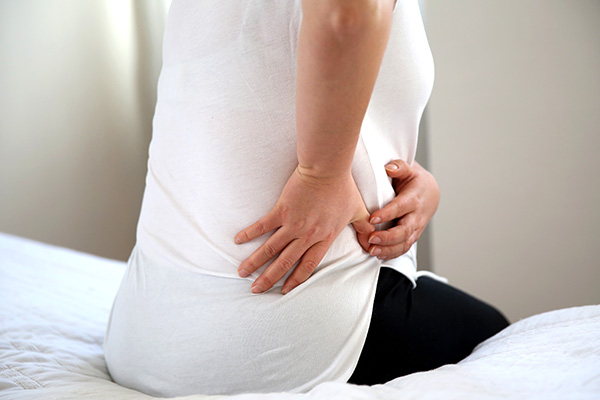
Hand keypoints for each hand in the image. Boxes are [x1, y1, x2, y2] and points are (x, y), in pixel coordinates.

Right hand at [235, 166, 373, 293]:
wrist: (328, 168)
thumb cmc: (343, 187)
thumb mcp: (358, 210)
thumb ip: (365, 228)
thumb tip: (373, 241)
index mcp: (324, 238)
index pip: (308, 265)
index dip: (296, 280)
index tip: (284, 291)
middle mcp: (307, 235)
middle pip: (285, 262)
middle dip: (270, 278)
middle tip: (256, 290)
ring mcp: (293, 224)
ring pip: (271, 249)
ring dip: (256, 262)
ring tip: (243, 273)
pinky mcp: (282, 210)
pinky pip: (263, 225)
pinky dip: (249, 233)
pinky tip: (237, 240)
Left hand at [362, 160, 439, 259]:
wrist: (430, 194)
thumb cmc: (415, 182)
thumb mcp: (409, 170)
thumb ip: (399, 167)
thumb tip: (389, 168)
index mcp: (414, 199)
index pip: (401, 207)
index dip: (387, 213)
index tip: (372, 218)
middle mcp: (416, 216)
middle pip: (404, 230)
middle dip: (387, 237)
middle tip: (370, 238)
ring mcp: (415, 229)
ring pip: (404, 243)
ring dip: (388, 249)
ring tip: (371, 250)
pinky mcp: (412, 236)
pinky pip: (403, 248)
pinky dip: (391, 254)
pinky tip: (377, 255)